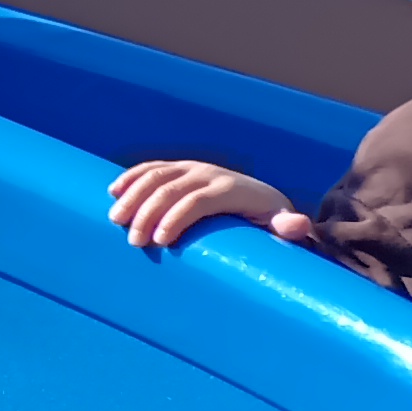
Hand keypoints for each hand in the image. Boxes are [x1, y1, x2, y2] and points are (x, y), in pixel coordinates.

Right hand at [105, 160, 308, 249]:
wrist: (264, 198)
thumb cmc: (270, 219)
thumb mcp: (283, 224)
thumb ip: (289, 227)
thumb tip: (298, 225)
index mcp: (230, 189)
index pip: (197, 200)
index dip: (177, 218)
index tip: (161, 243)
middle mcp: (208, 174)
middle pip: (170, 188)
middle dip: (148, 213)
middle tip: (134, 242)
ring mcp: (191, 168)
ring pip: (155, 176)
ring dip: (132, 196)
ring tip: (116, 221)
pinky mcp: (179, 168)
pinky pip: (150, 168)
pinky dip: (130, 178)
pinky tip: (113, 192)